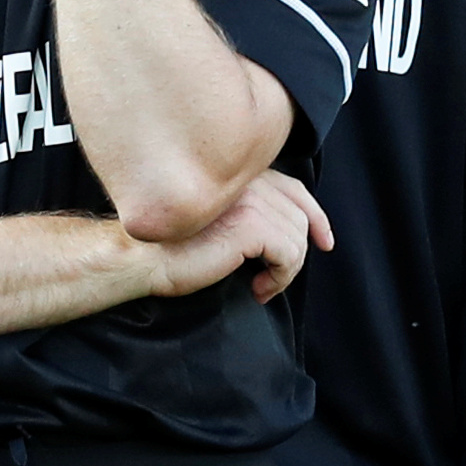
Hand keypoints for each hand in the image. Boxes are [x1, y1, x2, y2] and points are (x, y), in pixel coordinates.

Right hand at [143, 169, 333, 302]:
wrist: (142, 259)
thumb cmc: (173, 247)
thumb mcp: (217, 223)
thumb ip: (249, 215)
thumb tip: (292, 235)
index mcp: (241, 176)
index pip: (294, 189)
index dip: (315, 215)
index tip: (324, 241)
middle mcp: (249, 181)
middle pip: (299, 216)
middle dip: (299, 252)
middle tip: (276, 279)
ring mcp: (252, 200)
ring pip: (297, 238)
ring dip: (286, 271)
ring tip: (261, 285)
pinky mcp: (251, 225)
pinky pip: (289, 255)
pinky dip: (280, 278)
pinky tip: (257, 288)